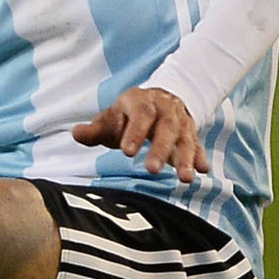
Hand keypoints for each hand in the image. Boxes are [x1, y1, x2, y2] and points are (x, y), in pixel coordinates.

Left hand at [73, 86, 210, 183]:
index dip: (134, 132)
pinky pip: (198, 144)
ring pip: (185, 138)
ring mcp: (181, 121)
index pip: (140, 115)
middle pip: (166, 127)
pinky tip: (203, 171)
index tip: (126, 153)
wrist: (159, 99)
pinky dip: (200, 157)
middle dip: (160, 149)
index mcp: (141, 102)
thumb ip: (94, 130)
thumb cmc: (128, 115)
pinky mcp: (191, 133)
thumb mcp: (111, 118)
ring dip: (186, 158)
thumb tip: (75, 134)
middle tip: (152, 170)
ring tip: (185, 178)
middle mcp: (165, 109)